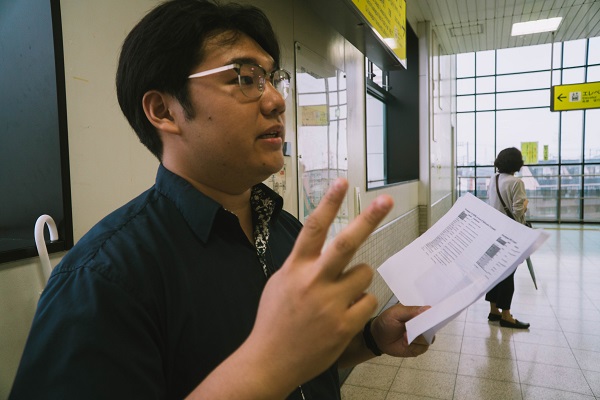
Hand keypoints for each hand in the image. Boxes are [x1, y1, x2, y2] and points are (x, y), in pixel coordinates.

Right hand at [246, 178, 393, 391]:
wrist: (270, 360)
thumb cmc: (274, 320)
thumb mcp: (279, 283)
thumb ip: (301, 265)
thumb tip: (319, 248)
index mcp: (295, 268)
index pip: (314, 228)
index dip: (329, 202)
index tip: (343, 181)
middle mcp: (313, 281)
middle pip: (346, 243)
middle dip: (369, 218)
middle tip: (386, 200)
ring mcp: (330, 304)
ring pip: (365, 274)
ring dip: (359, 280)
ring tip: (342, 295)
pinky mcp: (344, 325)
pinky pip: (368, 302)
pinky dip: (361, 305)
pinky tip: (345, 315)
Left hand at [371, 304, 431, 357]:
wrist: (378, 338)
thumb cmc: (386, 322)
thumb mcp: (395, 313)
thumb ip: (410, 310)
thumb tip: (428, 308)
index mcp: (418, 312)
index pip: (432, 311)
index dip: (434, 313)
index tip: (432, 314)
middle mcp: (423, 324)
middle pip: (433, 325)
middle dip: (425, 327)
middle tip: (414, 327)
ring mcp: (422, 336)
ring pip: (429, 338)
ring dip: (417, 338)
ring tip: (405, 336)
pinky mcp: (419, 347)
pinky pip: (423, 347)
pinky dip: (414, 346)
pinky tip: (405, 343)